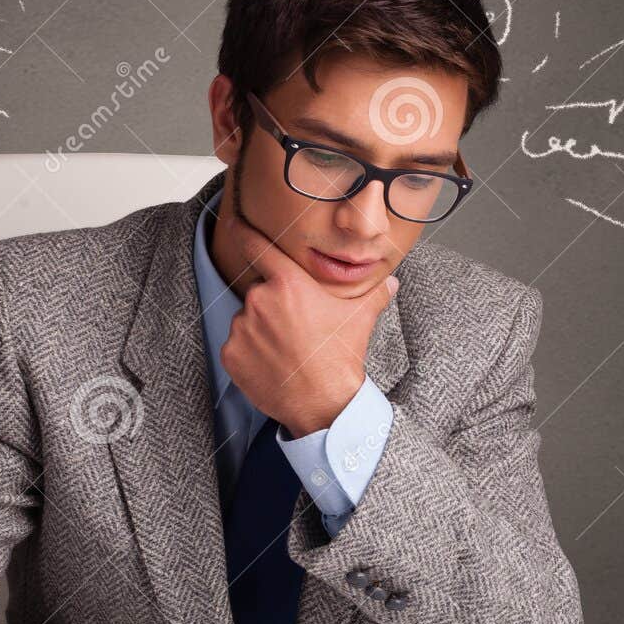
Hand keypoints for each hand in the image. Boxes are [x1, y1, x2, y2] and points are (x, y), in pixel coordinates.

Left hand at [219, 206, 398, 434]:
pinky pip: (236, 345)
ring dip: (260, 328)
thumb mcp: (360, 318)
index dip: (244, 231)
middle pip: (260, 291)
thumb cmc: (340, 356)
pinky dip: (249, 352)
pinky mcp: (231, 354)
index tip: (233, 221)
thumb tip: (392, 282)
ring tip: (286, 349)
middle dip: (273, 303)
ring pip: (247, 319)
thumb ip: (374, 294)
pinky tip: (272, 363)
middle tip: (295, 327)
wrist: (323, 402)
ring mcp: (241, 328)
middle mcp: (260, 300)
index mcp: (288, 284)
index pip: (257, 247)